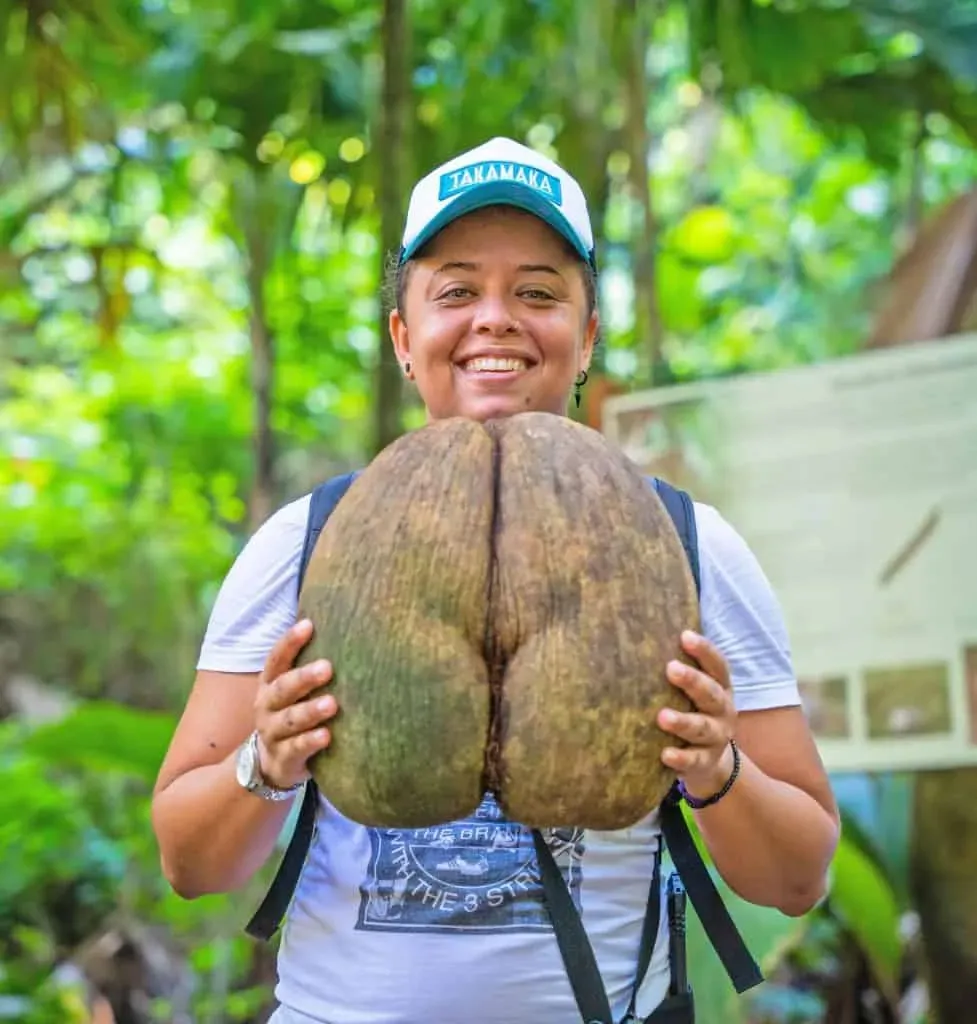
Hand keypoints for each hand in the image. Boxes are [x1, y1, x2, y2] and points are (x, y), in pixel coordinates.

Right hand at [253, 618, 337, 789]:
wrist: (271, 763)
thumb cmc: (293, 712)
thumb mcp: (295, 690)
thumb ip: (312, 666)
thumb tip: (349, 626)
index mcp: (270, 683)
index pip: (277, 658)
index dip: (290, 642)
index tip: (308, 625)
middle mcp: (267, 706)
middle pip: (283, 688)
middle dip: (304, 677)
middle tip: (327, 667)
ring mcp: (272, 733)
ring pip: (290, 720)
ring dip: (310, 711)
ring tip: (332, 703)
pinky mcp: (283, 759)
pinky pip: (295, 749)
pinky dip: (310, 742)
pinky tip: (327, 735)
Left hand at [657, 630, 736, 799]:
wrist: (709, 763)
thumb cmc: (691, 712)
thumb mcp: (692, 691)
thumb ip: (676, 669)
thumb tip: (636, 635)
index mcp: (720, 687)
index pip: (717, 665)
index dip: (704, 650)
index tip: (684, 636)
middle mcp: (723, 710)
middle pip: (711, 693)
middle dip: (692, 680)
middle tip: (670, 668)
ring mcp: (716, 737)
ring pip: (702, 728)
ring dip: (683, 721)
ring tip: (662, 716)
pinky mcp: (705, 762)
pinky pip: (694, 760)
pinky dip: (681, 758)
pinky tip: (665, 753)